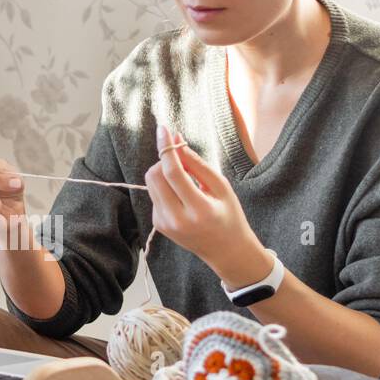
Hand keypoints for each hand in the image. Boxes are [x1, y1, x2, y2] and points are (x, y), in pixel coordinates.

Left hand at [143, 123, 258, 274]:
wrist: (225, 251)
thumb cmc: (228, 214)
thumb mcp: (221, 187)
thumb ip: (197, 164)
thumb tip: (176, 142)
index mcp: (199, 210)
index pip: (173, 173)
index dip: (166, 148)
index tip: (164, 129)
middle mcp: (177, 219)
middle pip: (155, 176)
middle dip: (164, 159)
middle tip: (181, 156)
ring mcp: (165, 224)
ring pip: (151, 183)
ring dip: (163, 171)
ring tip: (184, 177)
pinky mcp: (158, 225)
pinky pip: (154, 194)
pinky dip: (164, 186)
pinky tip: (181, 194)